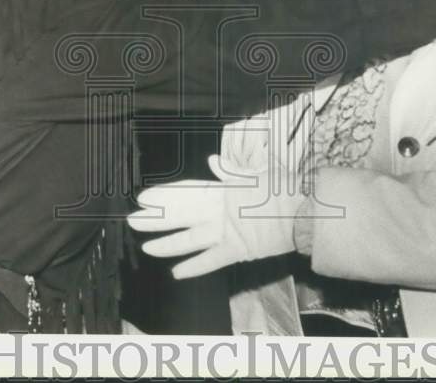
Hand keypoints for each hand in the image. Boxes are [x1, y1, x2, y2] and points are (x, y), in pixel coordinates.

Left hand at [127, 155, 305, 278]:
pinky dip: (193, 267)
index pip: (184, 192)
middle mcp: (218, 212)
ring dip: (166, 245)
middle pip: (179, 216)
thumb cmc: (282, 189)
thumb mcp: (256, 173)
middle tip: (132, 221)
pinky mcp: (236, 252)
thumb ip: (232, 170)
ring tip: (146, 248)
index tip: (144, 197)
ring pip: (188, 241)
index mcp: (221, 191)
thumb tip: (213, 161)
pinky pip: (210, 261)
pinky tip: (176, 273)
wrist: (303, 213)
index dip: (163, 195)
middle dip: (155, 219)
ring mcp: (225, 233)